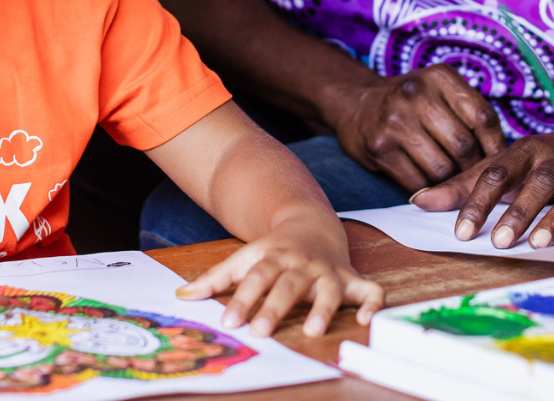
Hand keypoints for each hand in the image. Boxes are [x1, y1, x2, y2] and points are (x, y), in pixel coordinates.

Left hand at [176, 218, 383, 336]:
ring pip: (328, 289)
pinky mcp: (351, 279)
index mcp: (273, 257)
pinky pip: (369, 290)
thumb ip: (216, 279)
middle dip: (275, 307)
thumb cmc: (274, 250)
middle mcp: (301, 264)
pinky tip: (365, 321)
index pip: (255, 276)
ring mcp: (328, 271)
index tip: (229, 321)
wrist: (311, 223)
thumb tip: (181, 296)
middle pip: (287, 285)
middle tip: (261, 331)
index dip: (242, 298)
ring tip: (311, 331)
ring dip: (321, 309)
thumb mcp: (245, 257)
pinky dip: (372, 304)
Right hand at [327, 64, 505, 192]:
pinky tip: (429, 186)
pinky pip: (418, 183)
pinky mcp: (380, 147)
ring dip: (451, 184)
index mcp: (439, 77)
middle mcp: (416, 94)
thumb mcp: (440, 92)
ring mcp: (395, 121)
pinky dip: (429, 191)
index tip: (499, 163)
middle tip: (475, 179)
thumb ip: (471, 114)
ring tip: (452, 182)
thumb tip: (506, 159)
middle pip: (464, 147)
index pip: (482, 117)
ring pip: (443, 170)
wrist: (356, 103)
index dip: (496, 146)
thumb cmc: (411, 103)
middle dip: (473, 169)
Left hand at [411, 131, 553, 248]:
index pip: (489, 174)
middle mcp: (541, 154)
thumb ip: (465, 187)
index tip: (460, 232)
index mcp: (515, 151)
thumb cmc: (540, 165)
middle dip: (509, 209)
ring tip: (534, 244)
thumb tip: (419, 201)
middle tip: (495, 241)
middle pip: (521, 178)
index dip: (473, 201)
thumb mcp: (505, 171)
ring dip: (546, 215)